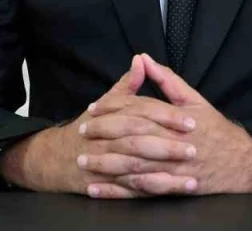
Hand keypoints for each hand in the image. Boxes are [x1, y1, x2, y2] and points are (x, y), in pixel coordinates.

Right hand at [0, 55, 197, 196]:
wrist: (56, 158)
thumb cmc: (88, 128)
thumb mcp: (107, 104)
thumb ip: (127, 85)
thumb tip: (141, 60)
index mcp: (111, 117)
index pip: (142, 113)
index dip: (167, 117)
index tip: (190, 121)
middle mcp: (107, 140)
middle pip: (140, 141)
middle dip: (168, 146)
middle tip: (194, 148)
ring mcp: (105, 165)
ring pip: (137, 168)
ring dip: (165, 174)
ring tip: (192, 177)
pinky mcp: (106, 185)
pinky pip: (131, 191)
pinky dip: (152, 192)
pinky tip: (174, 191)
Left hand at [80, 53, 251, 194]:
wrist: (241, 162)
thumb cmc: (214, 129)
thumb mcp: (194, 99)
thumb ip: (166, 79)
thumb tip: (143, 58)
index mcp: (176, 118)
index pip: (139, 110)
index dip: (113, 108)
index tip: (92, 109)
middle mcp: (173, 143)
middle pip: (132, 137)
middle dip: (103, 135)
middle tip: (81, 132)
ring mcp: (173, 168)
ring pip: (134, 166)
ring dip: (105, 165)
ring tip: (83, 162)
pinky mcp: (172, 188)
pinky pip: (140, 191)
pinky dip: (117, 192)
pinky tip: (98, 190)